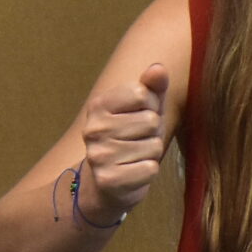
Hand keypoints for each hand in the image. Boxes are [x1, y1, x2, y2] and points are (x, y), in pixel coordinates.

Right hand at [78, 62, 170, 219]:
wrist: (108, 183)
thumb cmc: (132, 138)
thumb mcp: (144, 108)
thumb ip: (152, 87)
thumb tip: (158, 68)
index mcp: (98, 105)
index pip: (142, 94)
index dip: (151, 107)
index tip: (138, 117)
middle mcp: (93, 129)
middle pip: (151, 121)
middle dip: (153, 133)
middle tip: (138, 141)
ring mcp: (99, 155)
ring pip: (153, 146)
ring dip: (151, 153)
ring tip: (135, 157)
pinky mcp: (109, 180)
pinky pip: (150, 169)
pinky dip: (149, 172)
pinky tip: (134, 172)